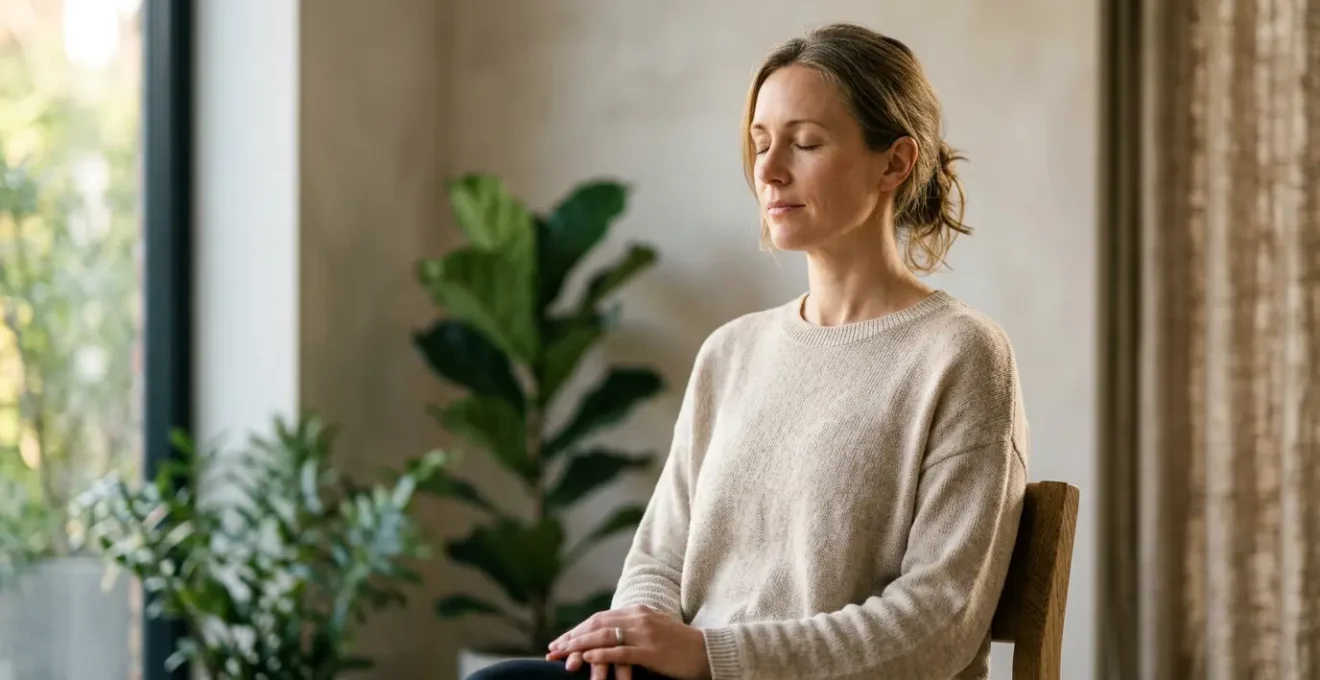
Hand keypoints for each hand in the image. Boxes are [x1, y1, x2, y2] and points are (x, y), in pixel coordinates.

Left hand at [546, 605, 711, 679]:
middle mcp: (639, 618)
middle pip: (597, 625)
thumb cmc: (680, 646)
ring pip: (604, 636)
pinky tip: (587, 659)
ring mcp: (645, 634)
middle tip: (553, 649)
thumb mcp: (653, 630)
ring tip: (563, 654)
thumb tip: (607, 640)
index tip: (560, 641)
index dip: (577, 630)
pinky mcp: (651, 651)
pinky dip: (602, 655)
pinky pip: (621, 652)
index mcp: (638, 611)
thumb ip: (632, 631)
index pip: (599, 618)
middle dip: (572, 637)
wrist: (707, 651)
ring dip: (580, 646)